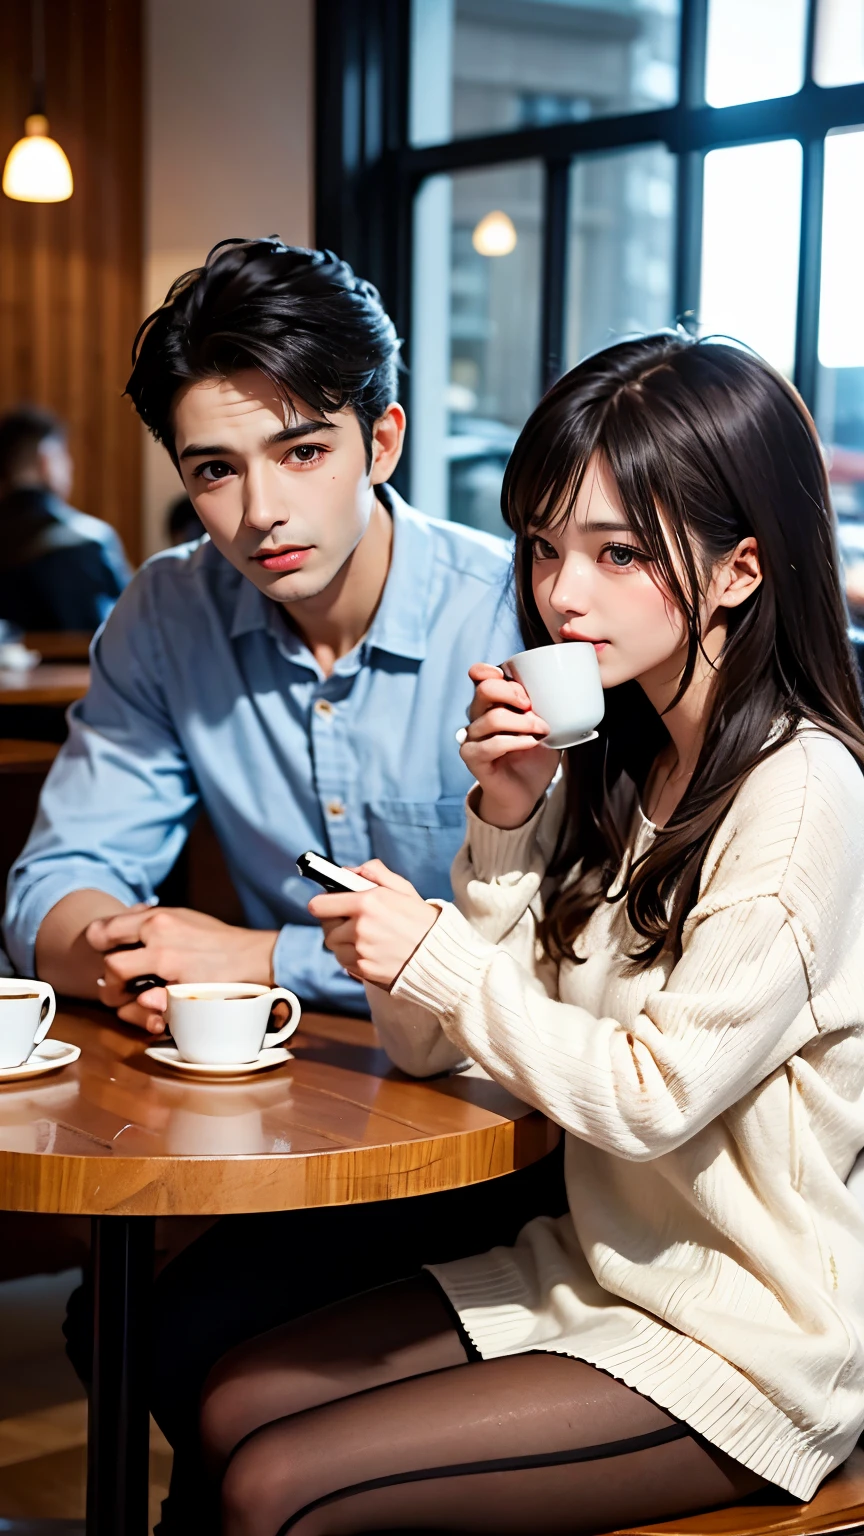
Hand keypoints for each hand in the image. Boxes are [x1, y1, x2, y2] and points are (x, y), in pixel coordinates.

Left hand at [85, 906, 277, 1032]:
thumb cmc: (219, 940)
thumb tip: (131, 913)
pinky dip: (143, 1011)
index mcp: (158, 919)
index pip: (105, 930)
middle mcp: (158, 938)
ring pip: (118, 983)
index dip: (99, 945)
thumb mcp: (185, 917)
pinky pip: (145, 1005)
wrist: (254, 957)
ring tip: (130, 998)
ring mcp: (168, 965)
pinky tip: (152, 1009)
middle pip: (108, 963)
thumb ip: (156, 918)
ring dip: (118, 996)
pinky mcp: (179, 990)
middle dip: (107, 979)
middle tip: (116, 985)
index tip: (103, 953)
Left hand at [308, 860, 437, 990]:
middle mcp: (360, 927)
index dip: (323, 903)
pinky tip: (368, 951)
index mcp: (367, 902)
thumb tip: (348, 870)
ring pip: (334, 946)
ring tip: (363, 938)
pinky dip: (351, 956)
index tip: (330, 903)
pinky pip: (343, 962)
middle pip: (326, 927)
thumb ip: (375, 873)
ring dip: (343, 941)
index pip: (319, 905)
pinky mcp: (364, 970)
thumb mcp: (403, 889)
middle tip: (350, 921)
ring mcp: (361, 951)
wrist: (440, 956)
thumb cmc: (422, 920)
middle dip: (335, 923)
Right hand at [460, 662, 559, 828]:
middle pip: (484, 689)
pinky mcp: (473, 757)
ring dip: (523, 723)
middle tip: (532, 705)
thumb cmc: (535, 757)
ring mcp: (473, 737)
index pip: (479, 675)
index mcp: (492, 702)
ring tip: (542, 731)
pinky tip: (531, 743)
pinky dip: (516, 742)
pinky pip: (491, 744)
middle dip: (512, 692)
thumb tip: (571, 687)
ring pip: (492, 718)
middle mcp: (478, 716)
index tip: (515, 680)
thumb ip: (550, 707)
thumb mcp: (547, 726)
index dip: (491, 671)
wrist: (526, 792)